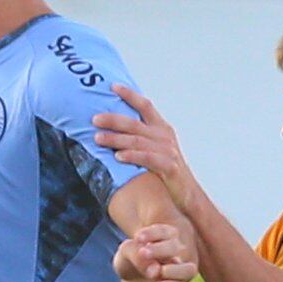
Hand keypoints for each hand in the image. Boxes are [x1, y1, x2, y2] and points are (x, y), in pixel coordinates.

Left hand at [92, 84, 200, 202]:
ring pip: (137, 141)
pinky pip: (147, 158)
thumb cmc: (167, 172)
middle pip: (135, 123)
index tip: (113, 86)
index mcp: (161, 128)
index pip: (145, 106)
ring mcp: (168, 151)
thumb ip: (140, 137)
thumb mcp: (156, 149)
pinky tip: (117, 156)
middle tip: (94, 119)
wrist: (187, 195)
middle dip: (113, 119)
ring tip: (98, 138)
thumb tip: (113, 129)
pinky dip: (132, 156)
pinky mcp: (169, 167)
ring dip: (116, 139)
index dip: (130, 95)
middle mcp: (164, 136)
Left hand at [115, 222, 197, 281]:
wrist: (130, 278)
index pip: (165, 231)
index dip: (153, 234)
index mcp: (167, 236)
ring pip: (189, 269)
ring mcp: (180, 271)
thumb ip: (137, 255)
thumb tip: (155, 270)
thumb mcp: (127, 251)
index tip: (138, 238)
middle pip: (177, 248)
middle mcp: (178, 252)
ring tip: (159, 271)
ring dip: (174, 270)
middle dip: (160, 250)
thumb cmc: (131, 258)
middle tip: (143, 253)